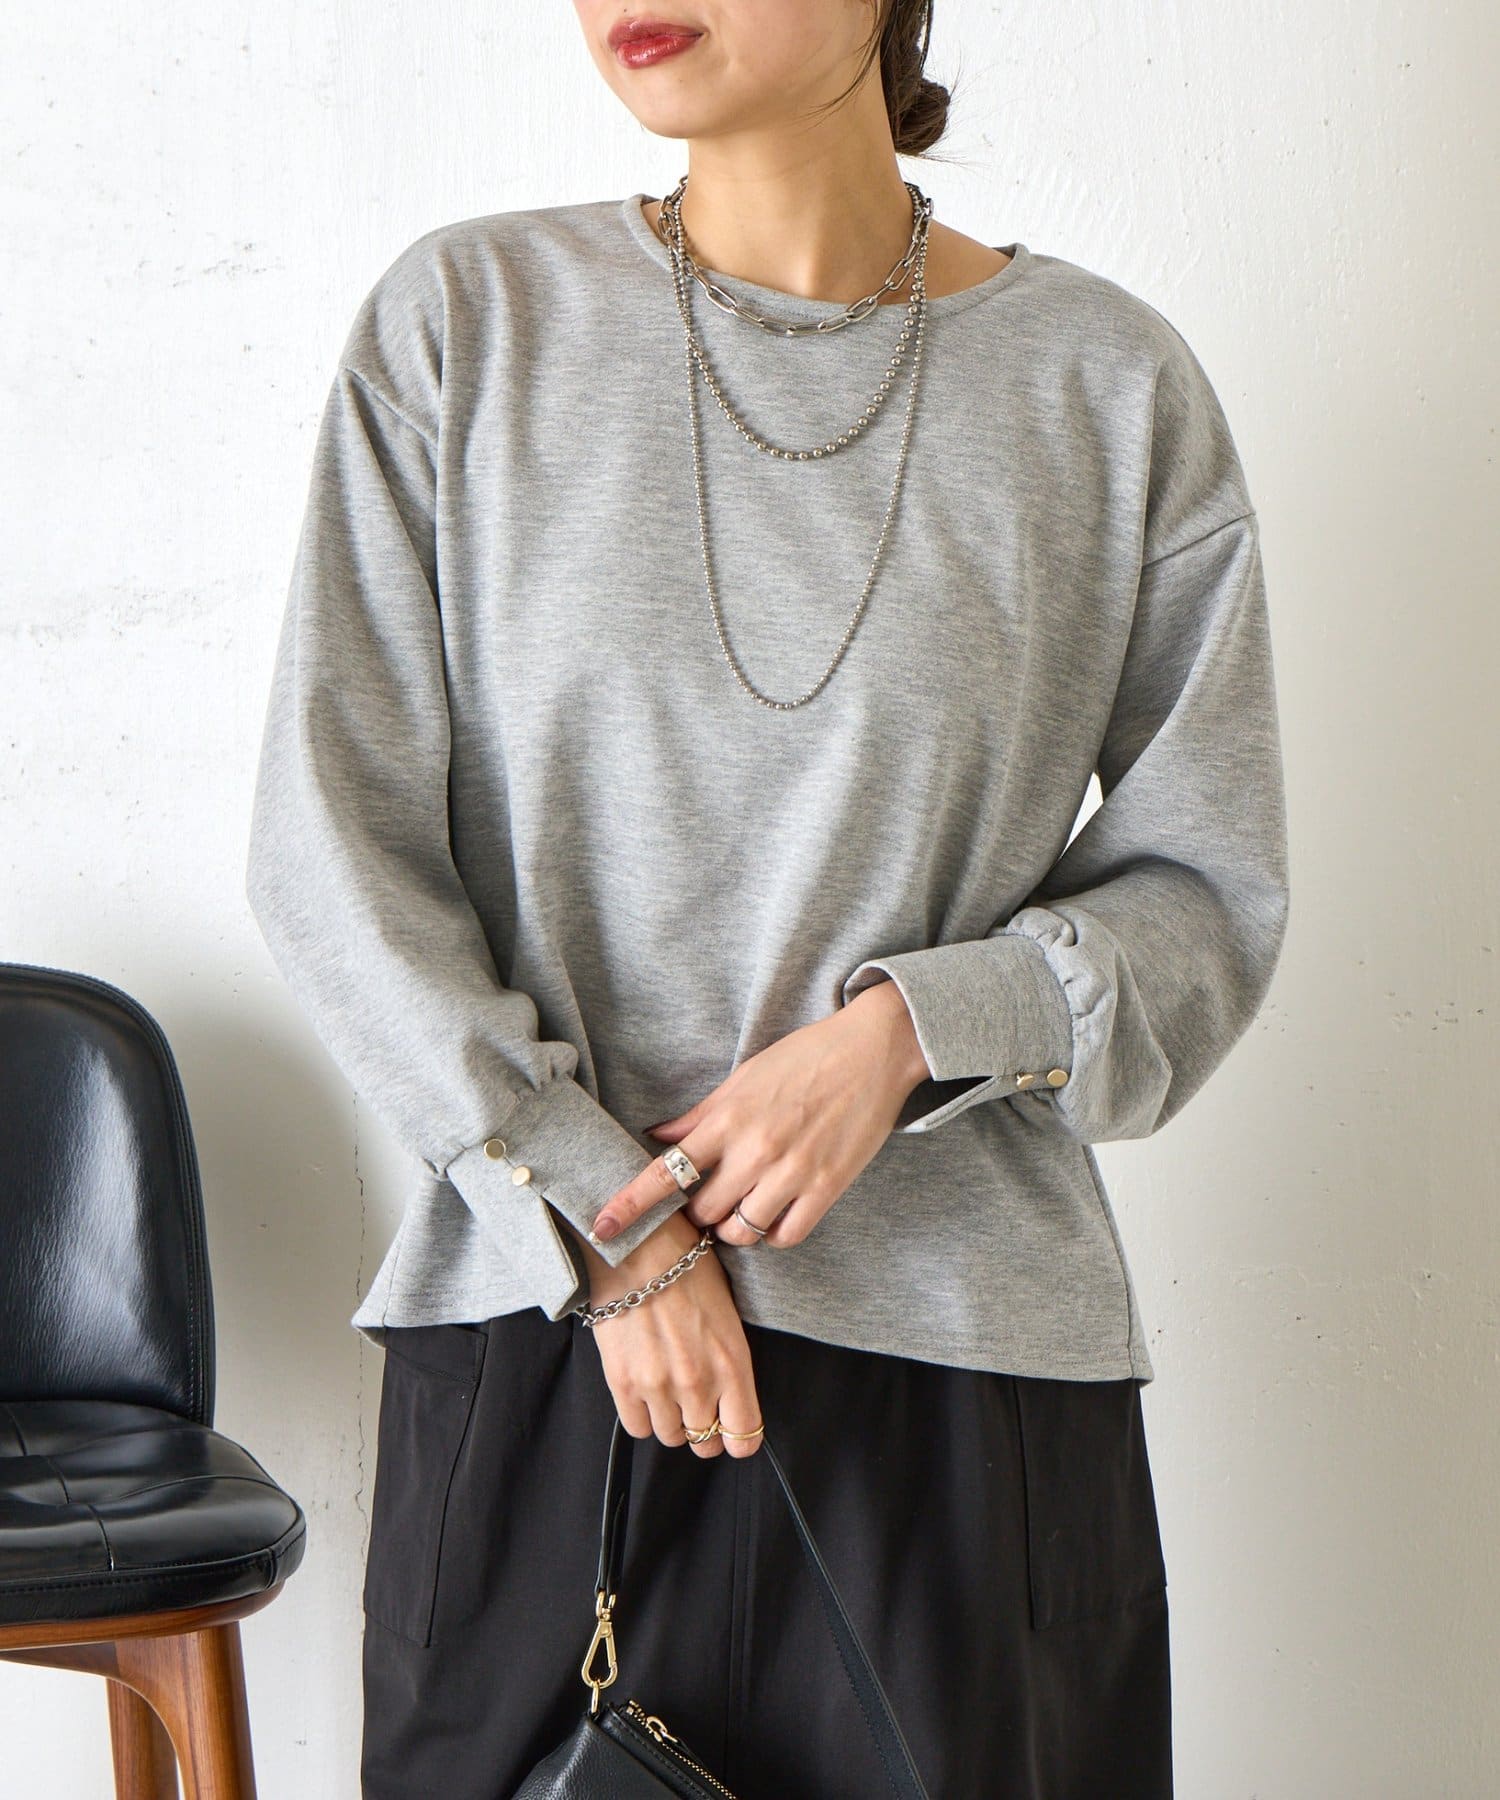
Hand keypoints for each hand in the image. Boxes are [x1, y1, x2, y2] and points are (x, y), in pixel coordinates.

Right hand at [572, 1207, 765, 1457]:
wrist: (638, 1247)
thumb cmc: (685, 1268)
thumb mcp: (727, 1313)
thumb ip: (729, 1361)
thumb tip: (727, 1395)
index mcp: (733, 1363)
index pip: (743, 1436)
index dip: (737, 1438)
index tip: (730, 1430)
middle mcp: (699, 1383)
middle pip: (704, 1443)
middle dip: (702, 1428)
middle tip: (695, 1406)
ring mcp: (659, 1386)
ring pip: (670, 1437)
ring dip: (671, 1419)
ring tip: (666, 1388)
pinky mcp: (623, 1383)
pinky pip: (637, 1428)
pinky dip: (642, 1415)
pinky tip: (644, 1388)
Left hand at [591, 979, 928, 1249]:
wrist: (872, 1050)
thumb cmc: (806, 1058)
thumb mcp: (743, 1079)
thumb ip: (700, 1116)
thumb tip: (657, 1137)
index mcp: (728, 1118)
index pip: (664, 1171)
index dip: (629, 1205)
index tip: (602, 1227)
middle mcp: (755, 1149)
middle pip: (702, 1211)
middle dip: (698, 1211)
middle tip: (708, 1198)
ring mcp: (792, 1171)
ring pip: (740, 1230)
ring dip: (733, 1227)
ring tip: (740, 1208)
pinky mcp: (827, 1187)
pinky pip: (785, 1236)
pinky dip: (772, 1234)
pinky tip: (774, 1214)